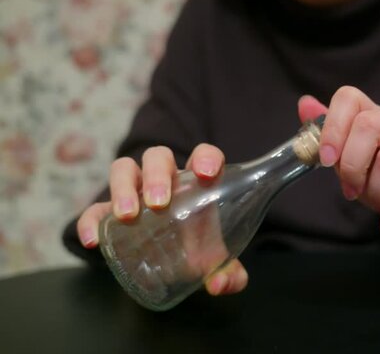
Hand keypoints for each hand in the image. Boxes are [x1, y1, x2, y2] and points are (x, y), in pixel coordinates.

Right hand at [76, 144, 248, 295]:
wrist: (169, 257)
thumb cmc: (197, 246)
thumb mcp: (215, 261)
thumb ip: (230, 275)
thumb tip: (220, 284)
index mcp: (196, 184)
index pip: (204, 155)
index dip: (206, 157)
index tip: (206, 173)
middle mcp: (165, 181)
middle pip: (158, 157)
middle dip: (157, 176)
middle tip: (159, 204)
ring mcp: (135, 192)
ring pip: (124, 168)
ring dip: (124, 188)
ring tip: (127, 215)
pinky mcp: (109, 213)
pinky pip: (95, 208)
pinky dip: (90, 220)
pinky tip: (93, 240)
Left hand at [298, 86, 379, 257]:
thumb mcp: (358, 161)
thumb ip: (333, 138)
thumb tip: (304, 105)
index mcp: (377, 117)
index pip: (350, 97)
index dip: (332, 126)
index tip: (325, 160)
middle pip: (369, 125)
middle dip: (352, 166)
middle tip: (351, 192)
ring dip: (375, 193)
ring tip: (376, 205)